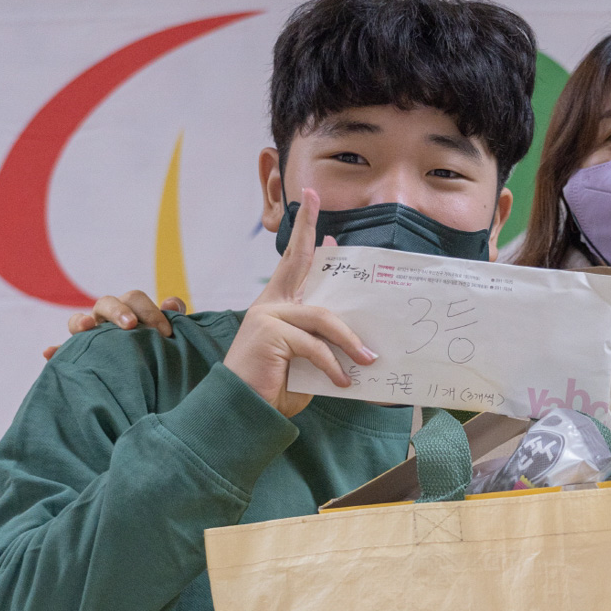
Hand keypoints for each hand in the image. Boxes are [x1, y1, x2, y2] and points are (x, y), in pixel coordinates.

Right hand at [42, 290, 185, 359]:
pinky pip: (63, 351)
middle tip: (131, 326)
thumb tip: (171, 303)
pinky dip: (56, 350)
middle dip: (118, 311)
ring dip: (81, 322)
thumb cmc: (158, 348)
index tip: (165, 332)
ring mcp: (90, 335)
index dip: (149, 311)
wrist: (149, 376)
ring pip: (78, 321)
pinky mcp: (78, 354)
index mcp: (128, 309)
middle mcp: (106, 318)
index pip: (134, 299)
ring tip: (87, 328)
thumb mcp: (168, 333)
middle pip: (106, 303)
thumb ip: (172, 317)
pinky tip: (49, 353)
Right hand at [223, 189, 375, 417]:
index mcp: (275, 308)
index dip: (305, 238)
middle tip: (313, 197)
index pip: (293, 265)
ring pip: (322, 316)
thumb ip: (321, 343)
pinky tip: (342, 382)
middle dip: (306, 226)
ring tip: (367, 359)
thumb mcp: (304, 363)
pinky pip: (314, 344)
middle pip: (294, 259)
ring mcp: (267, 315)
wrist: (242, 413)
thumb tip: (357, 340)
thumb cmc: (273, 390)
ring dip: (349, 340)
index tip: (320, 219)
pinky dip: (333, 365)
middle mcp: (269, 305)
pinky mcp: (271, 332)